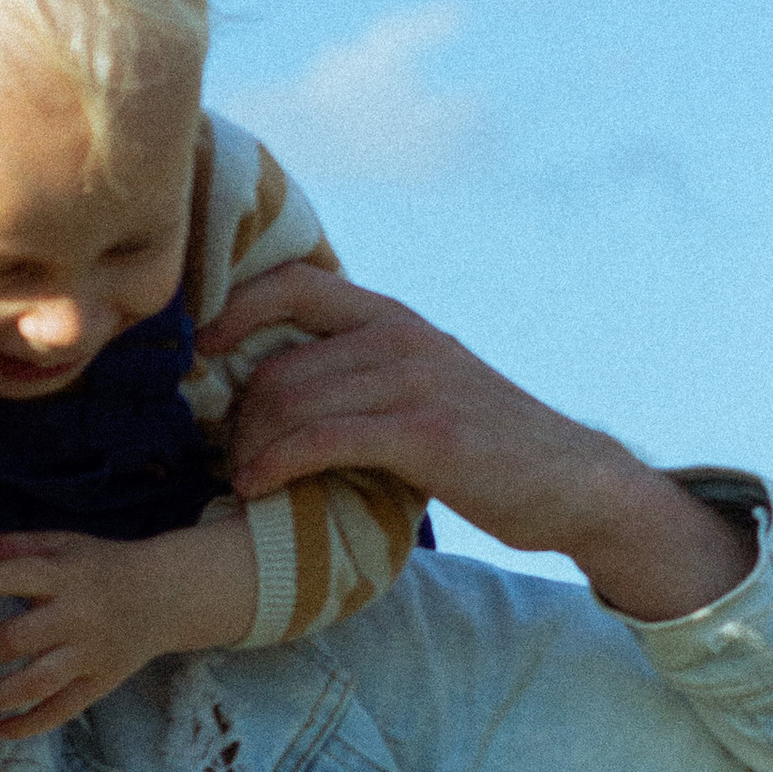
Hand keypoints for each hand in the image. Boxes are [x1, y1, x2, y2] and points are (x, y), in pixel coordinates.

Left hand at [0, 524, 250, 739]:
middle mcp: (78, 615)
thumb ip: (7, 547)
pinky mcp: (103, 682)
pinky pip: (65, 709)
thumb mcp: (59, 543)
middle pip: (18, 639)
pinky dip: (33, 724)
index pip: (16, 576)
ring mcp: (91, 653)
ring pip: (38, 682)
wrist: (166, 594)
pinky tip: (2, 731)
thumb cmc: (98, 565)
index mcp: (65, 574)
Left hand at [205, 265, 751, 621]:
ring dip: (250, 447)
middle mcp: (400, 338)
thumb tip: (278, 384)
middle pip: (279, 362)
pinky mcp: (423, 434)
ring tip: (239, 477)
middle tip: (222, 453)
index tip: (200, 350)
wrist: (572, 482)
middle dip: (237, 413)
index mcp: (395, 319)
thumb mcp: (424, 384)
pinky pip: (321, 440)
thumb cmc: (487, 443)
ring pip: (291, 402)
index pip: (295, 283)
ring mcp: (414, 382)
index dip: (234, 309)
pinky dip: (275, 464)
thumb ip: (363, 371)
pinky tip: (256, 488)